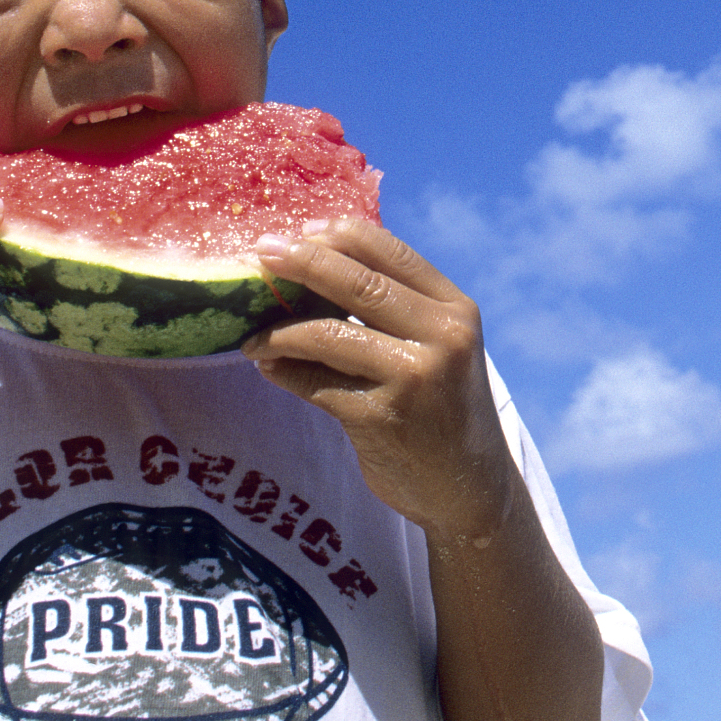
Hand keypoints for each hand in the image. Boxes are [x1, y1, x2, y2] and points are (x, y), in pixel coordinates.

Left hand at [242, 219, 516, 538]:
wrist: (468, 488)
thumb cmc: (441, 407)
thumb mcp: (437, 347)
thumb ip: (394, 307)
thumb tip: (313, 258)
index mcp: (455, 309)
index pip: (390, 251)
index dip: (337, 235)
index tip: (297, 232)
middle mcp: (443, 336)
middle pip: (357, 282)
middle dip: (302, 263)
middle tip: (261, 254)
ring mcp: (413, 378)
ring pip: (327, 333)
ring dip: (279, 332)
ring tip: (252, 337)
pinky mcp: (382, 418)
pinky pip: (315, 384)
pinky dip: (283, 372)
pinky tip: (268, 368)